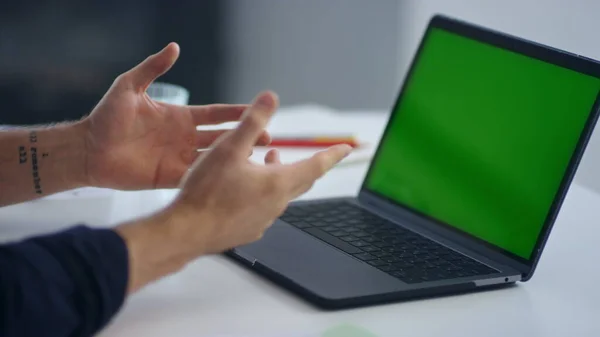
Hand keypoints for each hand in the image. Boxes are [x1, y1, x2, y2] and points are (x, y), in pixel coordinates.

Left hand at [81, 43, 269, 189]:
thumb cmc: (106, 117)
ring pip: (214, 160)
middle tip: (269, 138)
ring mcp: (179, 159)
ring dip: (234, 160)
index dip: (236, 112)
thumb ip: (152, 68)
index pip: (216, 114)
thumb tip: (174, 48)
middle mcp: (184, 138)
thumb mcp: (129, 86)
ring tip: (257, 160)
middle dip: (245, 137)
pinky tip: (231, 180)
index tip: (258, 109)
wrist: (88, 149)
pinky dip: (214, 180)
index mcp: (180, 117)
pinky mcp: (170, 178)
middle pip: (222, 137)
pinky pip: (197, 179)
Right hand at [116, 91, 350, 291]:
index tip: (347, 149)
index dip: (333, 154)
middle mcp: (276, 205)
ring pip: (279, 195)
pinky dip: (260, 193)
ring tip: (265, 162)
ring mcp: (262, 220)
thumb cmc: (207, 191)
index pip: (316, 166)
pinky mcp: (247, 230)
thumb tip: (271, 97)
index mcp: (278, 184)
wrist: (186, 232)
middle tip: (299, 155)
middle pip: (299, 181)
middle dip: (302, 165)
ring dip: (276, 177)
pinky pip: (262, 208)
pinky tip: (241, 189)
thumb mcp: (229, 148)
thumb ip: (252, 121)